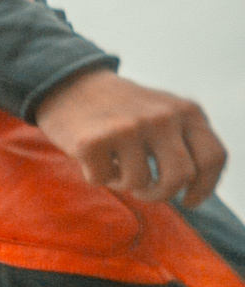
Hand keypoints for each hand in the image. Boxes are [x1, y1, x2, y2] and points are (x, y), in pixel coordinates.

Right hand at [34, 68, 225, 208]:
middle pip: (179, 178)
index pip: (212, 158)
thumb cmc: (122, 111)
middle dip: (160, 194)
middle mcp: (162, 117)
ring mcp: (128, 128)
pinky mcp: (94, 141)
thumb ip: (184, 140)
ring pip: (138, 183)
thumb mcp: (165, 114)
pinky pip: (102, 180)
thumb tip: (194, 184)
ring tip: (114, 164)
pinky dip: (96, 176)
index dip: (204, 186)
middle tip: (145, 193)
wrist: (73, 86)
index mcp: (186, 112)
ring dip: (123, 183)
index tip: (189, 200)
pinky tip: (93, 157)